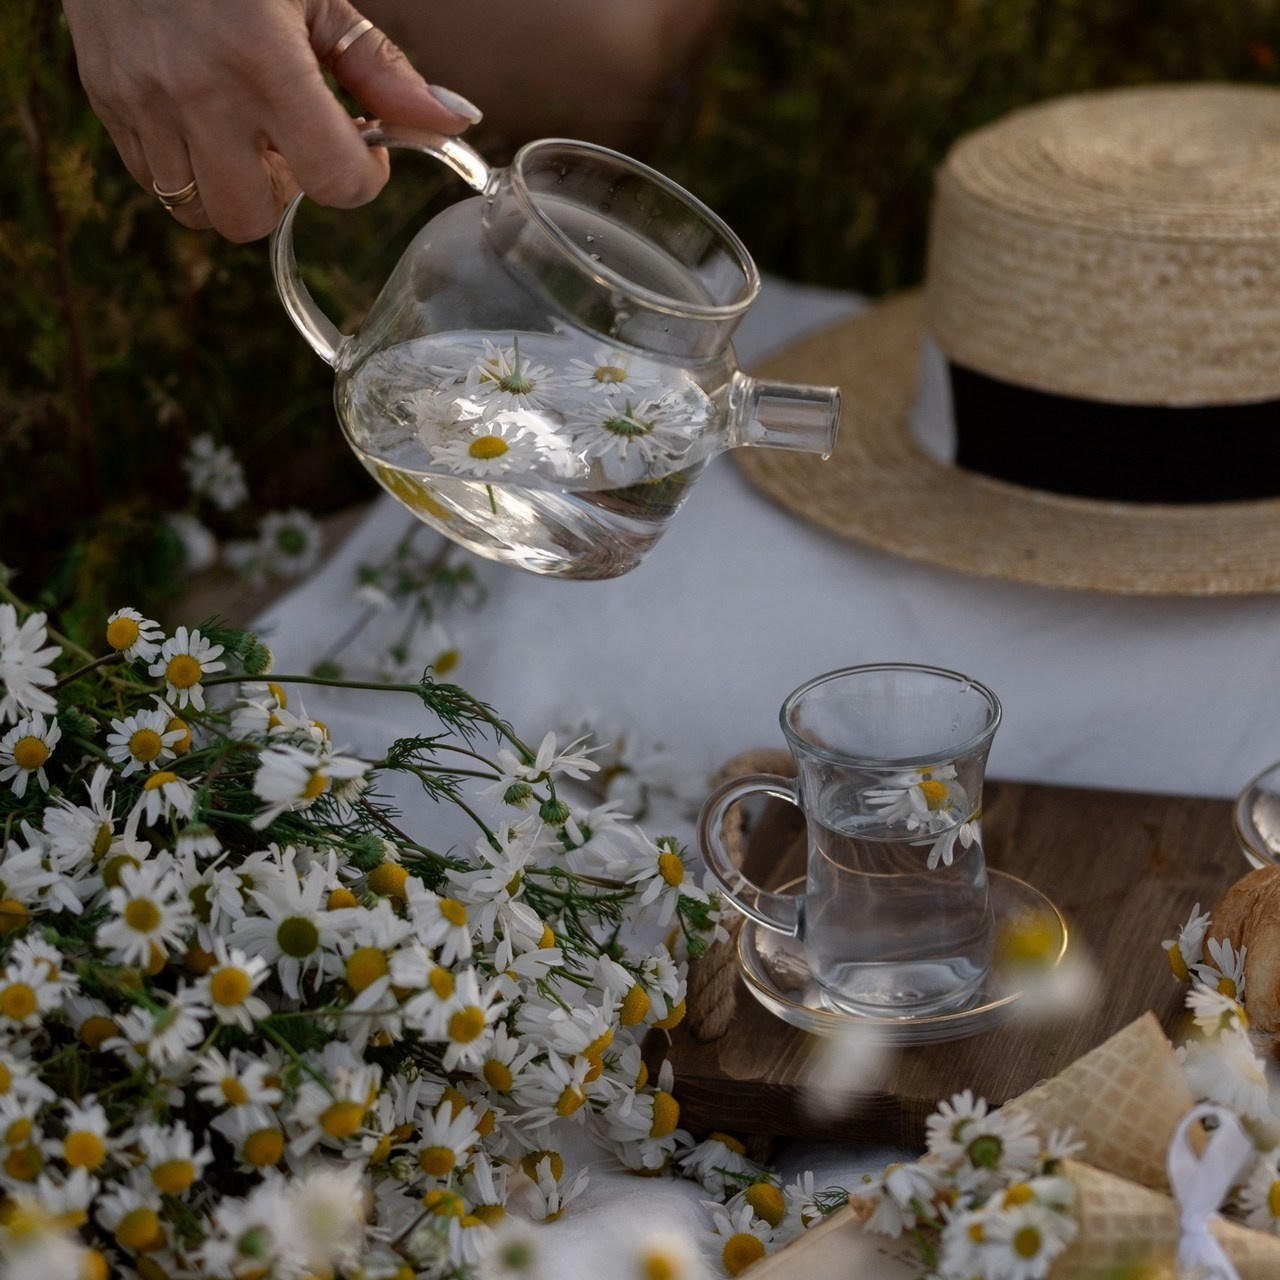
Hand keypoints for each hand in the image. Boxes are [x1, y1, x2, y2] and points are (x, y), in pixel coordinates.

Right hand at [62, 0, 482, 240]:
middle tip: (290, 145)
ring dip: (231, 189)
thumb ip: (381, 70)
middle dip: (284, 197)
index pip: (333, 180)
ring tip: (242, 133)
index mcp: (264, 62)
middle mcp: (197, 91)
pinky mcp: (105, 99)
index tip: (361, 147)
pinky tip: (201, 119)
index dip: (360, 178)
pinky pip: (151, 180)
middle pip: (250, 220)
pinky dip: (186, 167)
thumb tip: (451, 123)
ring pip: (196, 211)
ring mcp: (142, 99)